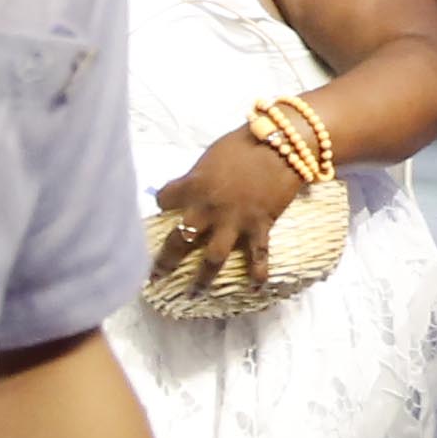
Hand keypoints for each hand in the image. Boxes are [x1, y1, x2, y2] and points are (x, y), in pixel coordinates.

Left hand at [149, 126, 312, 292]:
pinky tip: (255, 289)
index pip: (164, 199)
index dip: (163, 202)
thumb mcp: (211, 156)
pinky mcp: (259, 226)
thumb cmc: (244, 143)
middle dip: (165, 261)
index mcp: (193, 185)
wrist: (281, 143)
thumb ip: (198, 176)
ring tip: (194, 294)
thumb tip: (192, 187)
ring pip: (213, 258)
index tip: (164, 205)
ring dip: (202, 280)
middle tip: (155, 277)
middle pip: (179, 240)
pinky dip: (258, 274)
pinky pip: (258, 256)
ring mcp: (234, 221)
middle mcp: (208, 209)